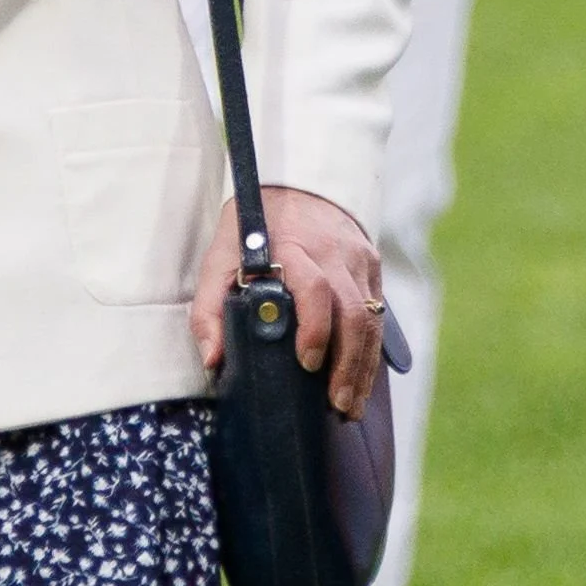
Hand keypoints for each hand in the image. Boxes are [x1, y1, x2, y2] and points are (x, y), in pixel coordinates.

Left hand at [191, 186, 383, 417]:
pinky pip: (377, 311)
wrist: (295, 180)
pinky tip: (360, 379)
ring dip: (363, 366)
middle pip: (352, 313)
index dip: (315, 329)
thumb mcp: (219, 256)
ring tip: (351, 405)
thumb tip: (212, 359)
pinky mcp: (371, 263)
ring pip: (371, 317)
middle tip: (337, 405)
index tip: (307, 363)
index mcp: (292, 247)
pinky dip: (370, 349)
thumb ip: (209, 307)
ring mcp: (357, 258)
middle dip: (347, 365)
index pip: (316, 289)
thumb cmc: (251, 225)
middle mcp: (332, 252)